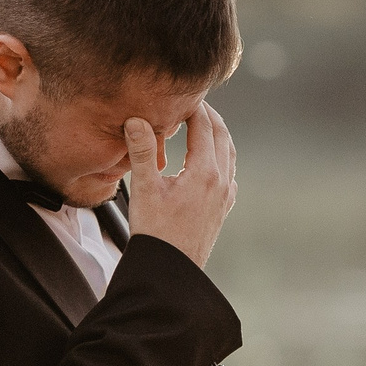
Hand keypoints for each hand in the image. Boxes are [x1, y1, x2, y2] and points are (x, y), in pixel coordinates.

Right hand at [124, 104, 235, 267]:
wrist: (170, 271)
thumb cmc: (155, 233)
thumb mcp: (144, 189)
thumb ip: (142, 151)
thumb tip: (137, 119)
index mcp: (204, 172)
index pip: (204, 126)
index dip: (194, 106)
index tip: (183, 94)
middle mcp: (221, 181)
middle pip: (221, 136)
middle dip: (209, 116)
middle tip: (194, 102)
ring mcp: (225, 196)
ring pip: (229, 154)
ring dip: (218, 135)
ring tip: (202, 124)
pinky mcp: (223, 209)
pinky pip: (229, 174)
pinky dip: (221, 158)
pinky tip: (209, 161)